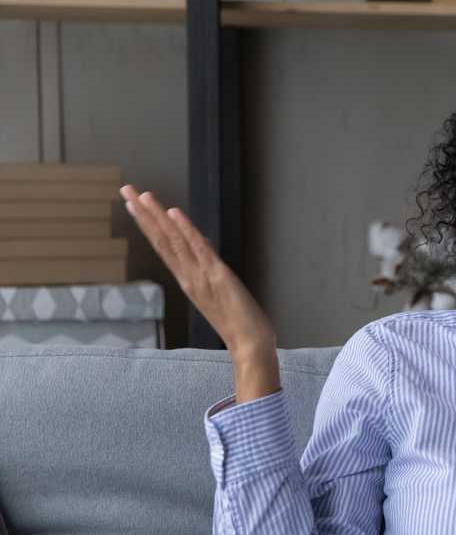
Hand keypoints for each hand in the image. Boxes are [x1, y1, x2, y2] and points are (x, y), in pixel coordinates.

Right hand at [120, 184, 275, 353]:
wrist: (250, 345)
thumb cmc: (238, 323)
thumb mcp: (219, 292)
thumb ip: (209, 270)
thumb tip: (204, 247)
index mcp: (188, 280)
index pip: (163, 247)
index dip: (148, 224)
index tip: (134, 204)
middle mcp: (189, 277)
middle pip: (162, 240)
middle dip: (143, 214)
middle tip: (125, 189)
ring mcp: (201, 277)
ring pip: (175, 242)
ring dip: (158, 217)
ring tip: (142, 196)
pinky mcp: (218, 277)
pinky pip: (199, 249)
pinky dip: (186, 231)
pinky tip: (174, 213)